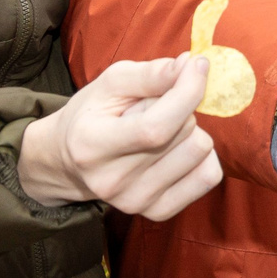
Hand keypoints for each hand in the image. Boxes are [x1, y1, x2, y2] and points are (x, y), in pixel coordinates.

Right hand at [18, 56, 222, 220]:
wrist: (68, 162)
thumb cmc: (92, 115)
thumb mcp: (110, 84)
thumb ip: (150, 74)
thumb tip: (192, 66)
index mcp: (93, 146)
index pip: (156, 127)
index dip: (187, 92)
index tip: (199, 66)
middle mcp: (113, 181)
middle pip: (185, 134)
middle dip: (181, 109)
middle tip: (155, 109)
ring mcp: (136, 202)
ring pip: (201, 153)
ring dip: (191, 132)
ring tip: (162, 132)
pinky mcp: (157, 212)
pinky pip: (208, 176)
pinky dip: (202, 157)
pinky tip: (176, 151)